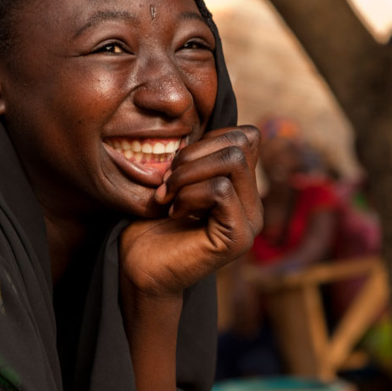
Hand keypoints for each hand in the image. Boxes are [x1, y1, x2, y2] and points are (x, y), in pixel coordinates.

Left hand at [120, 126, 262, 298]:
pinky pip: (221, 191)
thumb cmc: (150, 224)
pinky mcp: (238, 238)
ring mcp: (250, 222)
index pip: (246, 135)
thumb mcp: (175, 178)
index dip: (207, 139)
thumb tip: (201, 120)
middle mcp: (253, 204)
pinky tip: (174, 213)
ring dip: (189, 174)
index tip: (176, 166)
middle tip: (168, 182)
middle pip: (242, 143)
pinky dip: (190, 194)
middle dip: (194, 154)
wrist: (138, 270)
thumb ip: (197, 155)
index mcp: (242, 187)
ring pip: (233, 162)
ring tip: (168, 196)